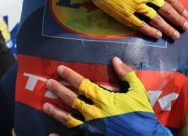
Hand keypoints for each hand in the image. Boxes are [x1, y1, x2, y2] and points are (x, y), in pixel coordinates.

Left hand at [43, 57, 170, 135]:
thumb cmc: (142, 115)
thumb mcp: (138, 92)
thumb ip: (126, 75)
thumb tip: (115, 59)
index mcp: (104, 100)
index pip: (83, 85)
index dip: (70, 76)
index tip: (60, 69)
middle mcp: (94, 114)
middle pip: (71, 100)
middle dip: (59, 90)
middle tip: (48, 84)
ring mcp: (92, 129)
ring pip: (68, 120)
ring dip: (56, 112)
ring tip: (45, 106)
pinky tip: (51, 135)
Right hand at [73, 0, 187, 39]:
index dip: (178, 6)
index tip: (185, 14)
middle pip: (166, 10)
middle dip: (177, 19)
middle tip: (185, 27)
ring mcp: (136, 6)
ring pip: (156, 20)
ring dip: (167, 28)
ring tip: (175, 35)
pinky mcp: (125, 14)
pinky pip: (141, 25)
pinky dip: (150, 31)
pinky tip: (157, 36)